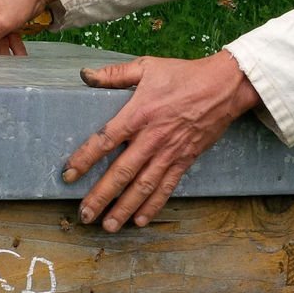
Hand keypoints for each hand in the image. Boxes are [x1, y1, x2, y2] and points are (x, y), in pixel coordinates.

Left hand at [65, 51, 260, 230]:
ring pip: (142, 186)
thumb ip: (115, 74)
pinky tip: (140, 220)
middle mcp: (152, 138)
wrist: (224, 87)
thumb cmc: (185, 75)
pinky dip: (153, 205)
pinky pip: (166, 187)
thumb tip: (85, 75)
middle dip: (100, 196)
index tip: (68, 174)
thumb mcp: (147, 66)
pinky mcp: (185, 160)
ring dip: (124, 208)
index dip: (84, 159)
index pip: (105, 140)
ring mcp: (169, 152)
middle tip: (84, 215)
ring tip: (108, 226)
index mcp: (138, 113)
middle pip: (121, 172)